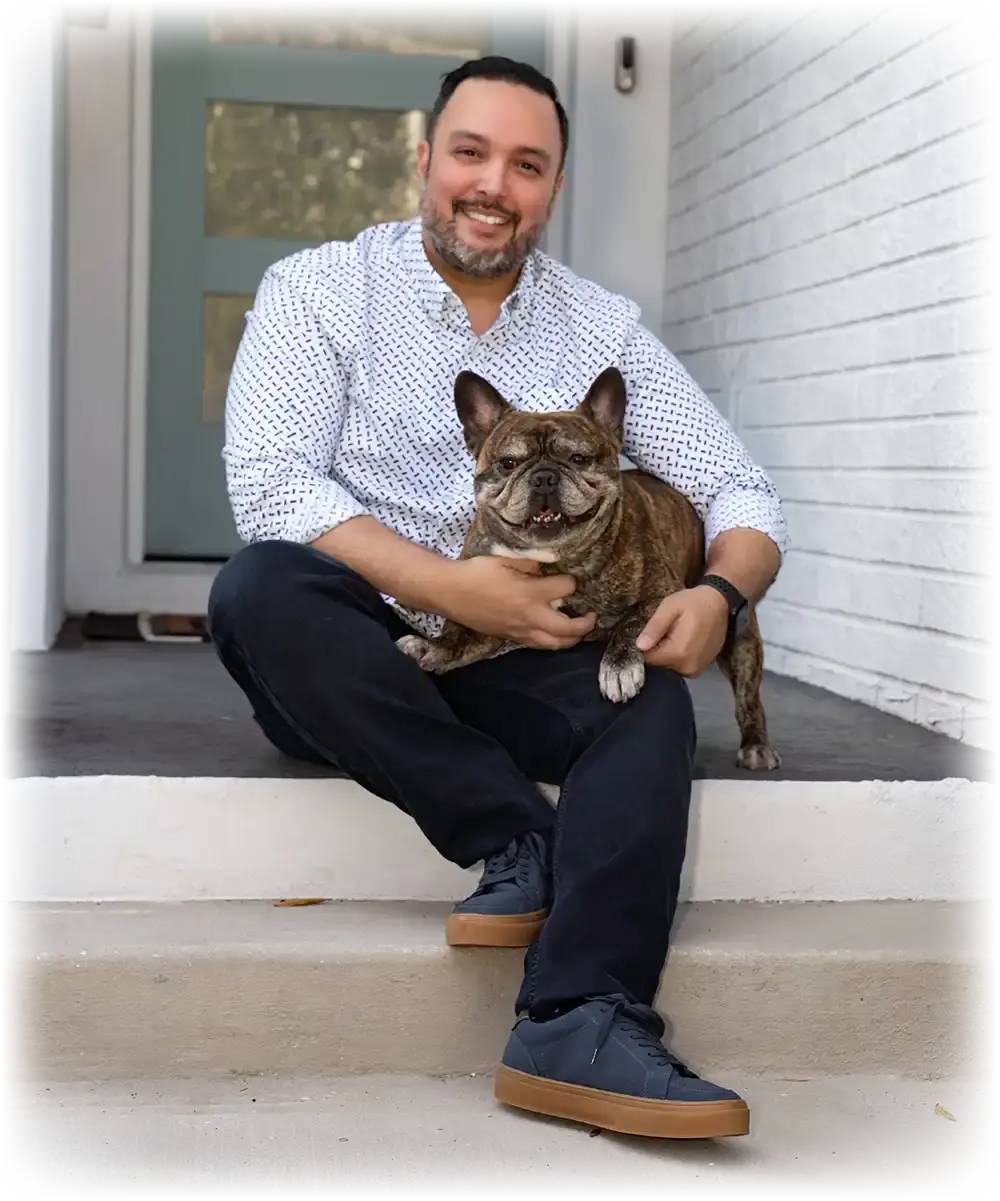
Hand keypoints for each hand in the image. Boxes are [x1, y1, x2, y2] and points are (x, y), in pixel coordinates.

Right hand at [439, 556, 596, 650]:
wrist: (451, 592)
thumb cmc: (477, 572)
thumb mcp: (507, 559)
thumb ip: (532, 563)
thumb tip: (548, 566)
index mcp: (532, 593)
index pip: (566, 588)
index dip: (571, 582)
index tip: (569, 578)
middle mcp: (531, 616)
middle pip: (568, 629)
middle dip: (585, 624)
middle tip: (592, 617)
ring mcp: (521, 630)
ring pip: (555, 644)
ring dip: (571, 639)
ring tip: (578, 631)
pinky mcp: (511, 637)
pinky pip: (538, 645)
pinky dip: (551, 642)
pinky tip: (553, 635)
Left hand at [635, 585, 729, 676]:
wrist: (719, 603)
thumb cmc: (693, 602)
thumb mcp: (670, 607)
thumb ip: (655, 627)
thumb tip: (640, 646)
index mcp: (678, 653)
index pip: (648, 659)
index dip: (643, 647)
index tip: (647, 634)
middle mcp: (687, 668)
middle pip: (658, 664)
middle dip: (656, 649)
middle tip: (662, 631)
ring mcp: (695, 670)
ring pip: (668, 666)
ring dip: (666, 653)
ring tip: (672, 635)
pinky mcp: (700, 669)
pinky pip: (679, 666)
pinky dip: (677, 656)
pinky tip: (681, 641)